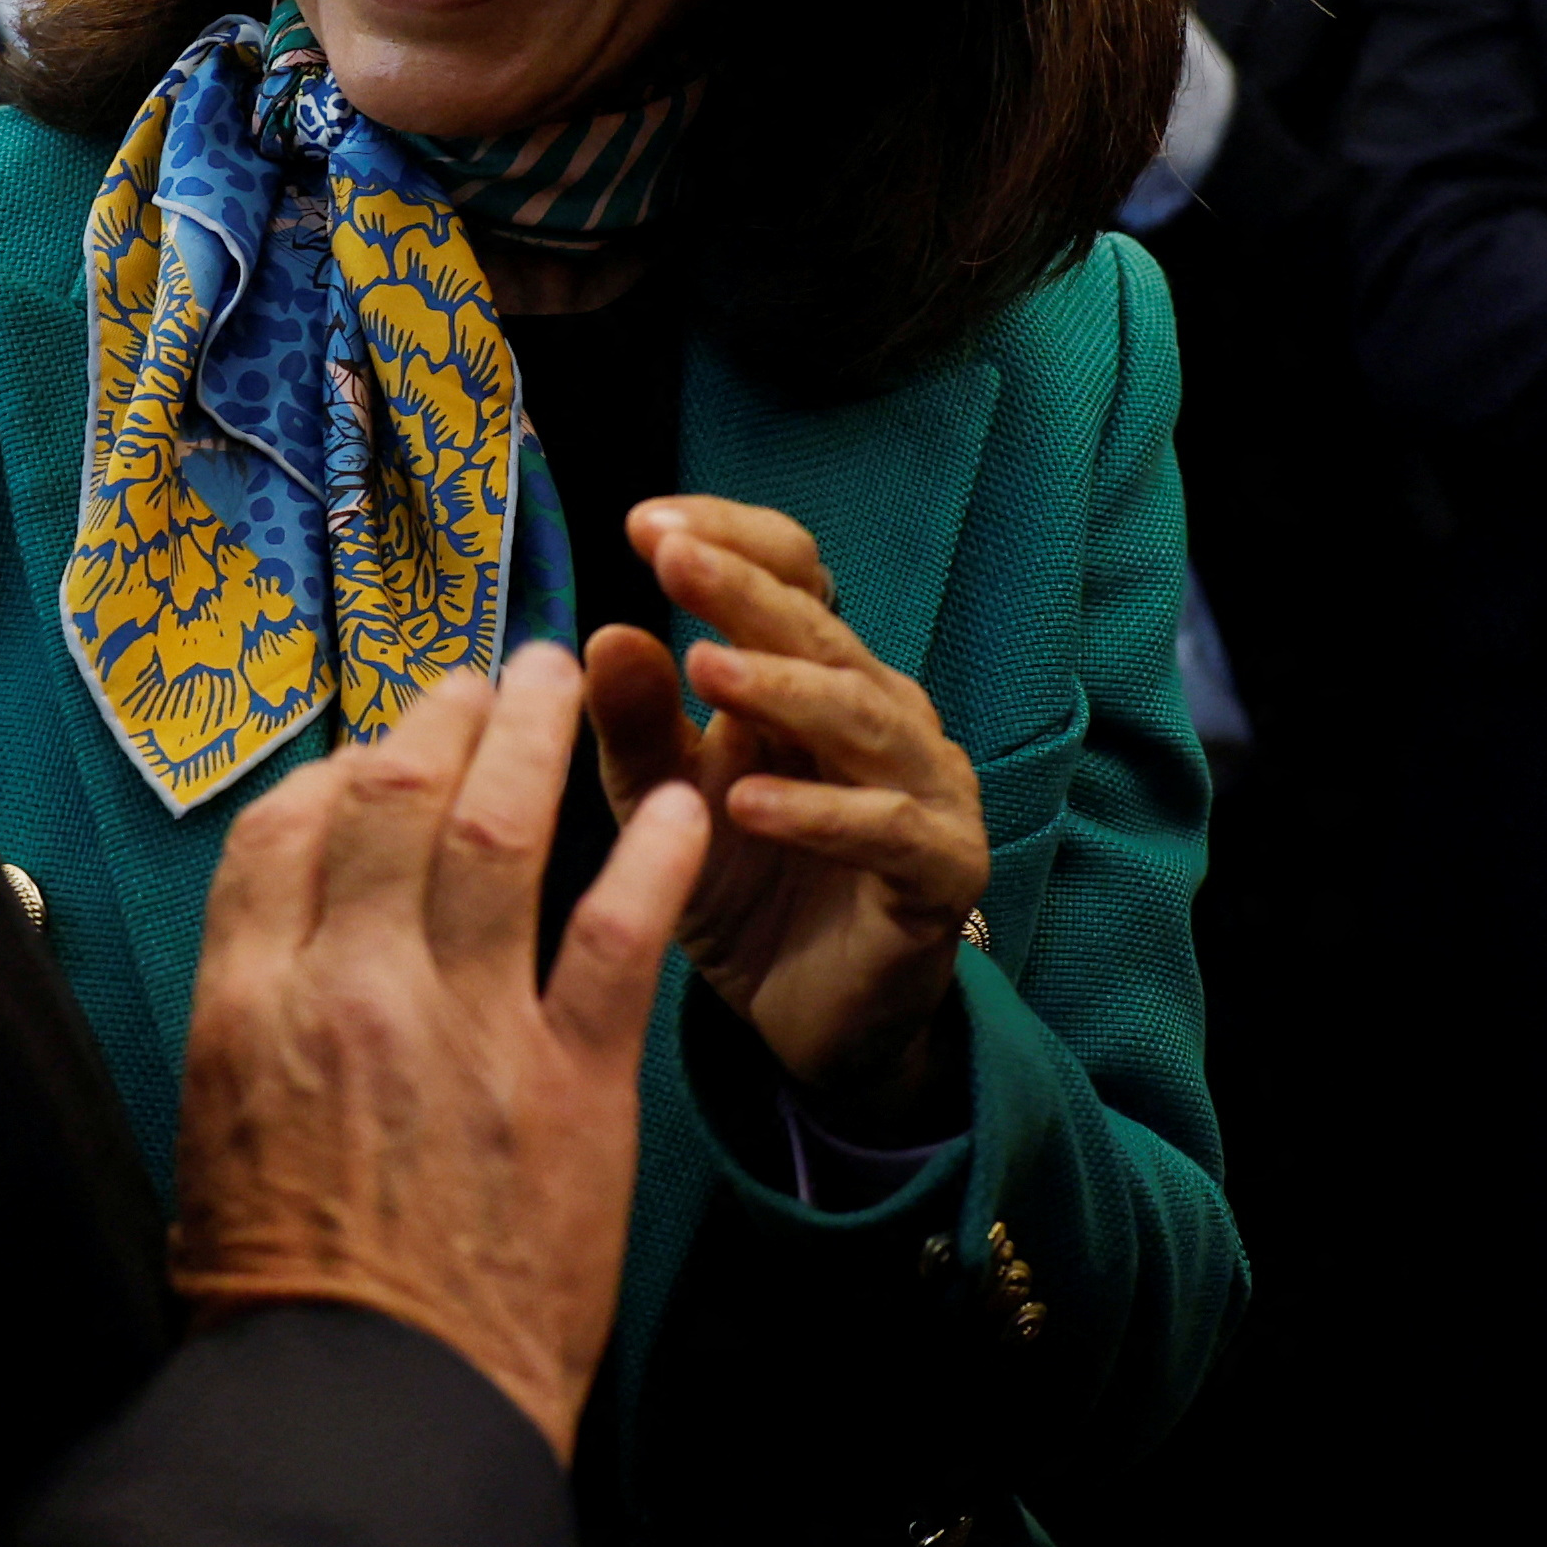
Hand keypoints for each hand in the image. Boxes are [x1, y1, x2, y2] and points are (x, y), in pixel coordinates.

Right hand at [169, 645, 707, 1462]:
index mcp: (251, 1004)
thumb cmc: (286, 1292)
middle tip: (484, 679)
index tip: (380, 748)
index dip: (337, 765)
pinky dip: (654, 853)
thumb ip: (259, 1015)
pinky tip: (682, 806)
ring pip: (500, 832)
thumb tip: (295, 932)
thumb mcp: (220, 1130)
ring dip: (537, 736)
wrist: (368, 1408)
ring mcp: (464, 1027)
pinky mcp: (569, 1082)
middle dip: (441, 718)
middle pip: (392, 799)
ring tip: (565, 680)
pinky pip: (617, 933)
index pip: (284, 826)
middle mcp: (351, 989)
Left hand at [585, 497, 991, 1135]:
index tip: (644, 523)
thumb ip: (637, 722)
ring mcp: (926, 786)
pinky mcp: (943, 868)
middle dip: (744, 589)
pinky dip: (817, 813)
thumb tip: (603, 629)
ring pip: (863, 716)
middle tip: (672, 558)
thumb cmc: (746, 889)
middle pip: (821, 629)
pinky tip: (746, 805)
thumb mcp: (663, 802)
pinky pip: (886, 828)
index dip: (730, 540)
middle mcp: (883, 712)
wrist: (812, 1022)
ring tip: (707, 671)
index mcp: (817, 676)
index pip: (793, 574)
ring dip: (785, 688)